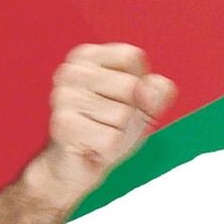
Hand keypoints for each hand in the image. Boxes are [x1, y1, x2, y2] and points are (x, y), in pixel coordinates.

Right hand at [30, 43, 176, 209]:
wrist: (75, 167)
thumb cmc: (107, 129)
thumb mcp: (143, 105)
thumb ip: (159, 91)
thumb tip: (152, 90)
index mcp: (88, 56)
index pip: (132, 56)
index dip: (140, 83)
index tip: (123, 99)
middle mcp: (71, 71)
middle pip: (131, 86)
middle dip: (131, 113)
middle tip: (110, 123)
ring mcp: (64, 97)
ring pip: (123, 114)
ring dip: (120, 133)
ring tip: (101, 135)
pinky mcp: (64, 125)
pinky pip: (111, 138)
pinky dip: (111, 149)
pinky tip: (93, 147)